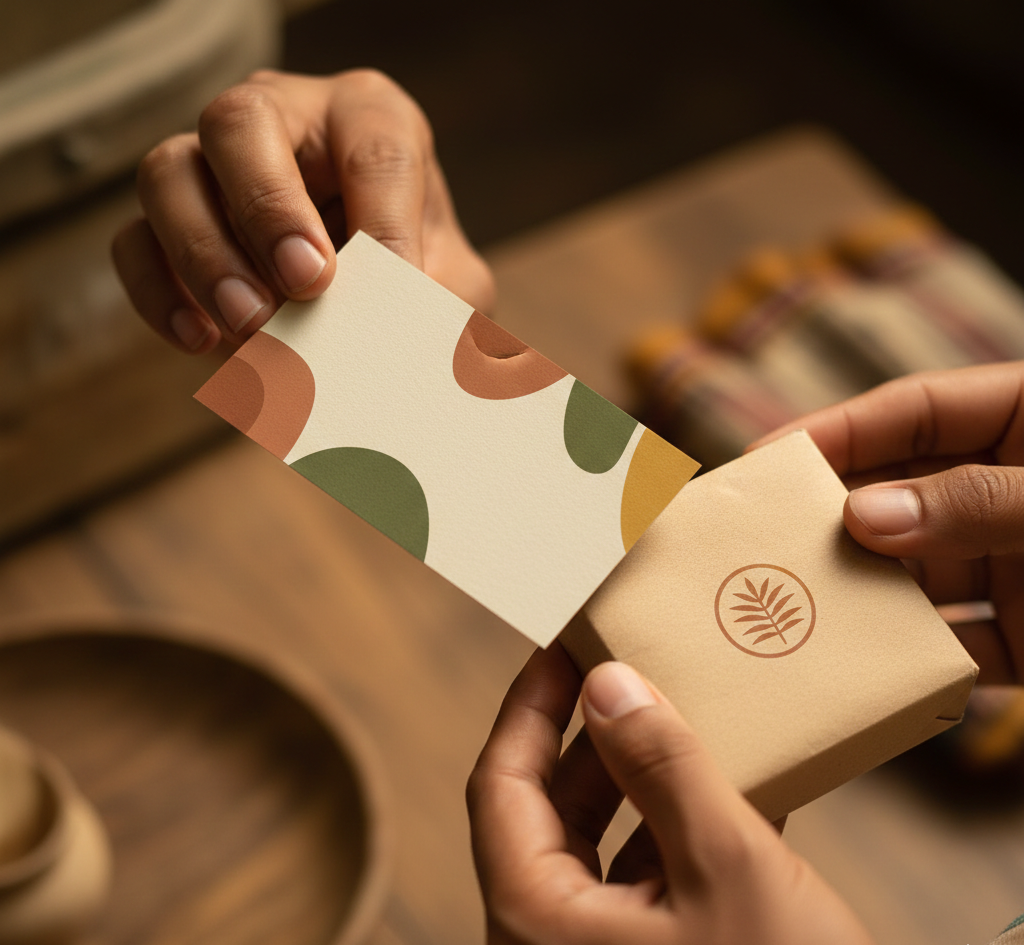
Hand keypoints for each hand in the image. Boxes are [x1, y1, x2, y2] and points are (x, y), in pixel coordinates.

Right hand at [112, 69, 493, 353]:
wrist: (372, 311)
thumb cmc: (416, 277)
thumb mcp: (449, 285)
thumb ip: (436, 301)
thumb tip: (401, 333)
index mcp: (368, 118)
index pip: (375, 147)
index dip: (386, 220)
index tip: (397, 284)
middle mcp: (283, 120)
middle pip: (239, 122)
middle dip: (269, 205)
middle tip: (306, 282)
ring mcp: (213, 165)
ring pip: (168, 173)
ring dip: (205, 253)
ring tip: (252, 324)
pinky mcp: (169, 224)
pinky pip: (133, 243)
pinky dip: (158, 294)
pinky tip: (201, 341)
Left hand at [467, 644, 874, 944]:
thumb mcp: (728, 868)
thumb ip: (663, 766)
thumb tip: (607, 681)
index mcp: (537, 922)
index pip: (502, 784)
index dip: (530, 706)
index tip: (563, 647)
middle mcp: (549, 944)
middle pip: (545, 810)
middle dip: (586, 735)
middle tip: (623, 670)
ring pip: (594, 845)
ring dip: (633, 778)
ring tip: (674, 716)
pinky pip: (639, 881)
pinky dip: (669, 829)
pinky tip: (719, 787)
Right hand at [749, 361, 1023, 683]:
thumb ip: (974, 503)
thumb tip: (862, 517)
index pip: (915, 413)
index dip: (840, 431)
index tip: (767, 458)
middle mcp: (1010, 494)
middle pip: (902, 495)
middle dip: (836, 518)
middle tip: (765, 538)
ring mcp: (1020, 565)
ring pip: (920, 574)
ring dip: (865, 594)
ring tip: (801, 607)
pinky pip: (958, 647)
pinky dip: (917, 663)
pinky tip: (868, 671)